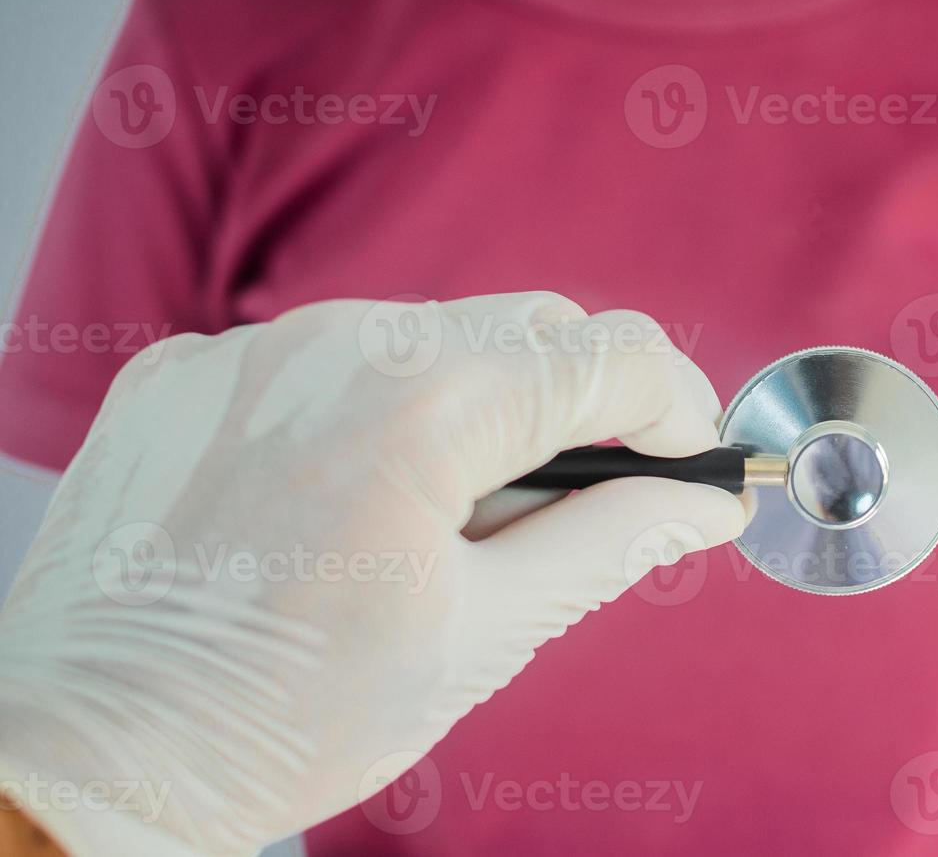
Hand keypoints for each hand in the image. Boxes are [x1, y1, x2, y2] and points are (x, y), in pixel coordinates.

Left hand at [0, 292, 747, 855]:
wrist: (92, 758)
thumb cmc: (284, 715)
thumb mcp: (481, 636)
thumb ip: (607, 542)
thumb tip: (699, 505)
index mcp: (423, 407)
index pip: (609, 357)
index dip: (676, 406)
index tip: (687, 459)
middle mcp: (333, 343)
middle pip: (527, 325)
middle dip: (582, 400)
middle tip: (583, 494)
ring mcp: (249, 349)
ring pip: (428, 331)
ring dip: (478, 401)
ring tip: (452, 513)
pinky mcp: (187, 372)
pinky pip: (323, 353)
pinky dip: (372, 403)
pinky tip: (352, 494)